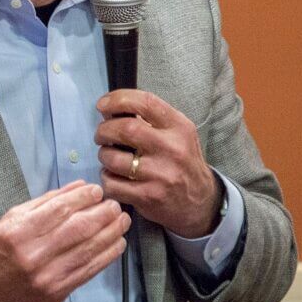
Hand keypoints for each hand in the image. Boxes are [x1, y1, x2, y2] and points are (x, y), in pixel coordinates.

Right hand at [0, 180, 130, 301]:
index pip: (59, 210)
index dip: (82, 198)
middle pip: (78, 229)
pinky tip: (117, 243)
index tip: (96, 190)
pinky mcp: (57, 292)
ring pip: (88, 250)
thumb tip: (77, 188)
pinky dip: (107, 255)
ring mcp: (47, 277)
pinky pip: (89, 271)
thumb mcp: (12, 219)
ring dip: (110, 233)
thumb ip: (45, 202)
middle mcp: (33, 255)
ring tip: (122, 220)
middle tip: (114, 204)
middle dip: (102, 214)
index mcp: (18, 232)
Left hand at [95, 90, 221, 237]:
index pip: (144, 102)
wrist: (200, 202)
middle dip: (104, 130)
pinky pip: (112, 183)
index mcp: (179, 127)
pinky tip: (114, 176)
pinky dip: (106, 178)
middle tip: (101, 134)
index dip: (117, 100)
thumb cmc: (182, 162)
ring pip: (113, 158)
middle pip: (125, 129)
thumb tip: (112, 111)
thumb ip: (151, 119)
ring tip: (109, 156)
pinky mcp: (148, 196)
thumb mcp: (178, 133)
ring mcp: (160, 174)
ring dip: (104, 155)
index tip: (103, 105)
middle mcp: (171, 148)